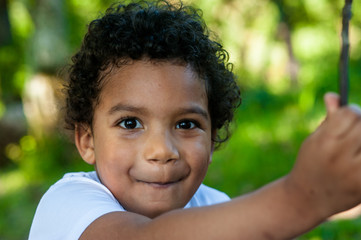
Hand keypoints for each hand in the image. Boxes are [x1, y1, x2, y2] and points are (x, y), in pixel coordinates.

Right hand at [287, 92, 360, 218]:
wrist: (306, 199)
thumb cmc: (310, 164)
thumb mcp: (313, 141)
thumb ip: (328, 119)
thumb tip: (333, 96)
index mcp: (323, 142)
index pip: (350, 113)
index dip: (352, 111)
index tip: (351, 115)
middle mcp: (339, 156)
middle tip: (355, 130)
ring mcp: (354, 172)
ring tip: (356, 143)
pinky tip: (357, 157)